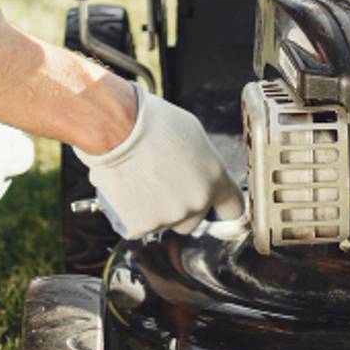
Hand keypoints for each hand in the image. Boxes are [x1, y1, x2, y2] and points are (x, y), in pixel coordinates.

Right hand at [73, 88, 244, 237]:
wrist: (115, 129)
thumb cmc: (151, 122)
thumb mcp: (191, 133)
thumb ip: (203, 160)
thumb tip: (200, 171)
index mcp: (214, 178)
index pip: (234, 208)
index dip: (222, 207)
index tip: (216, 208)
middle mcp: (196, 202)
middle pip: (195, 220)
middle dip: (182, 207)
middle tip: (163, 184)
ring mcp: (169, 217)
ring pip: (166, 223)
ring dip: (157, 210)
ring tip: (140, 181)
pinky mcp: (142, 227)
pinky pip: (140, 226)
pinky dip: (133, 214)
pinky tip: (127, 191)